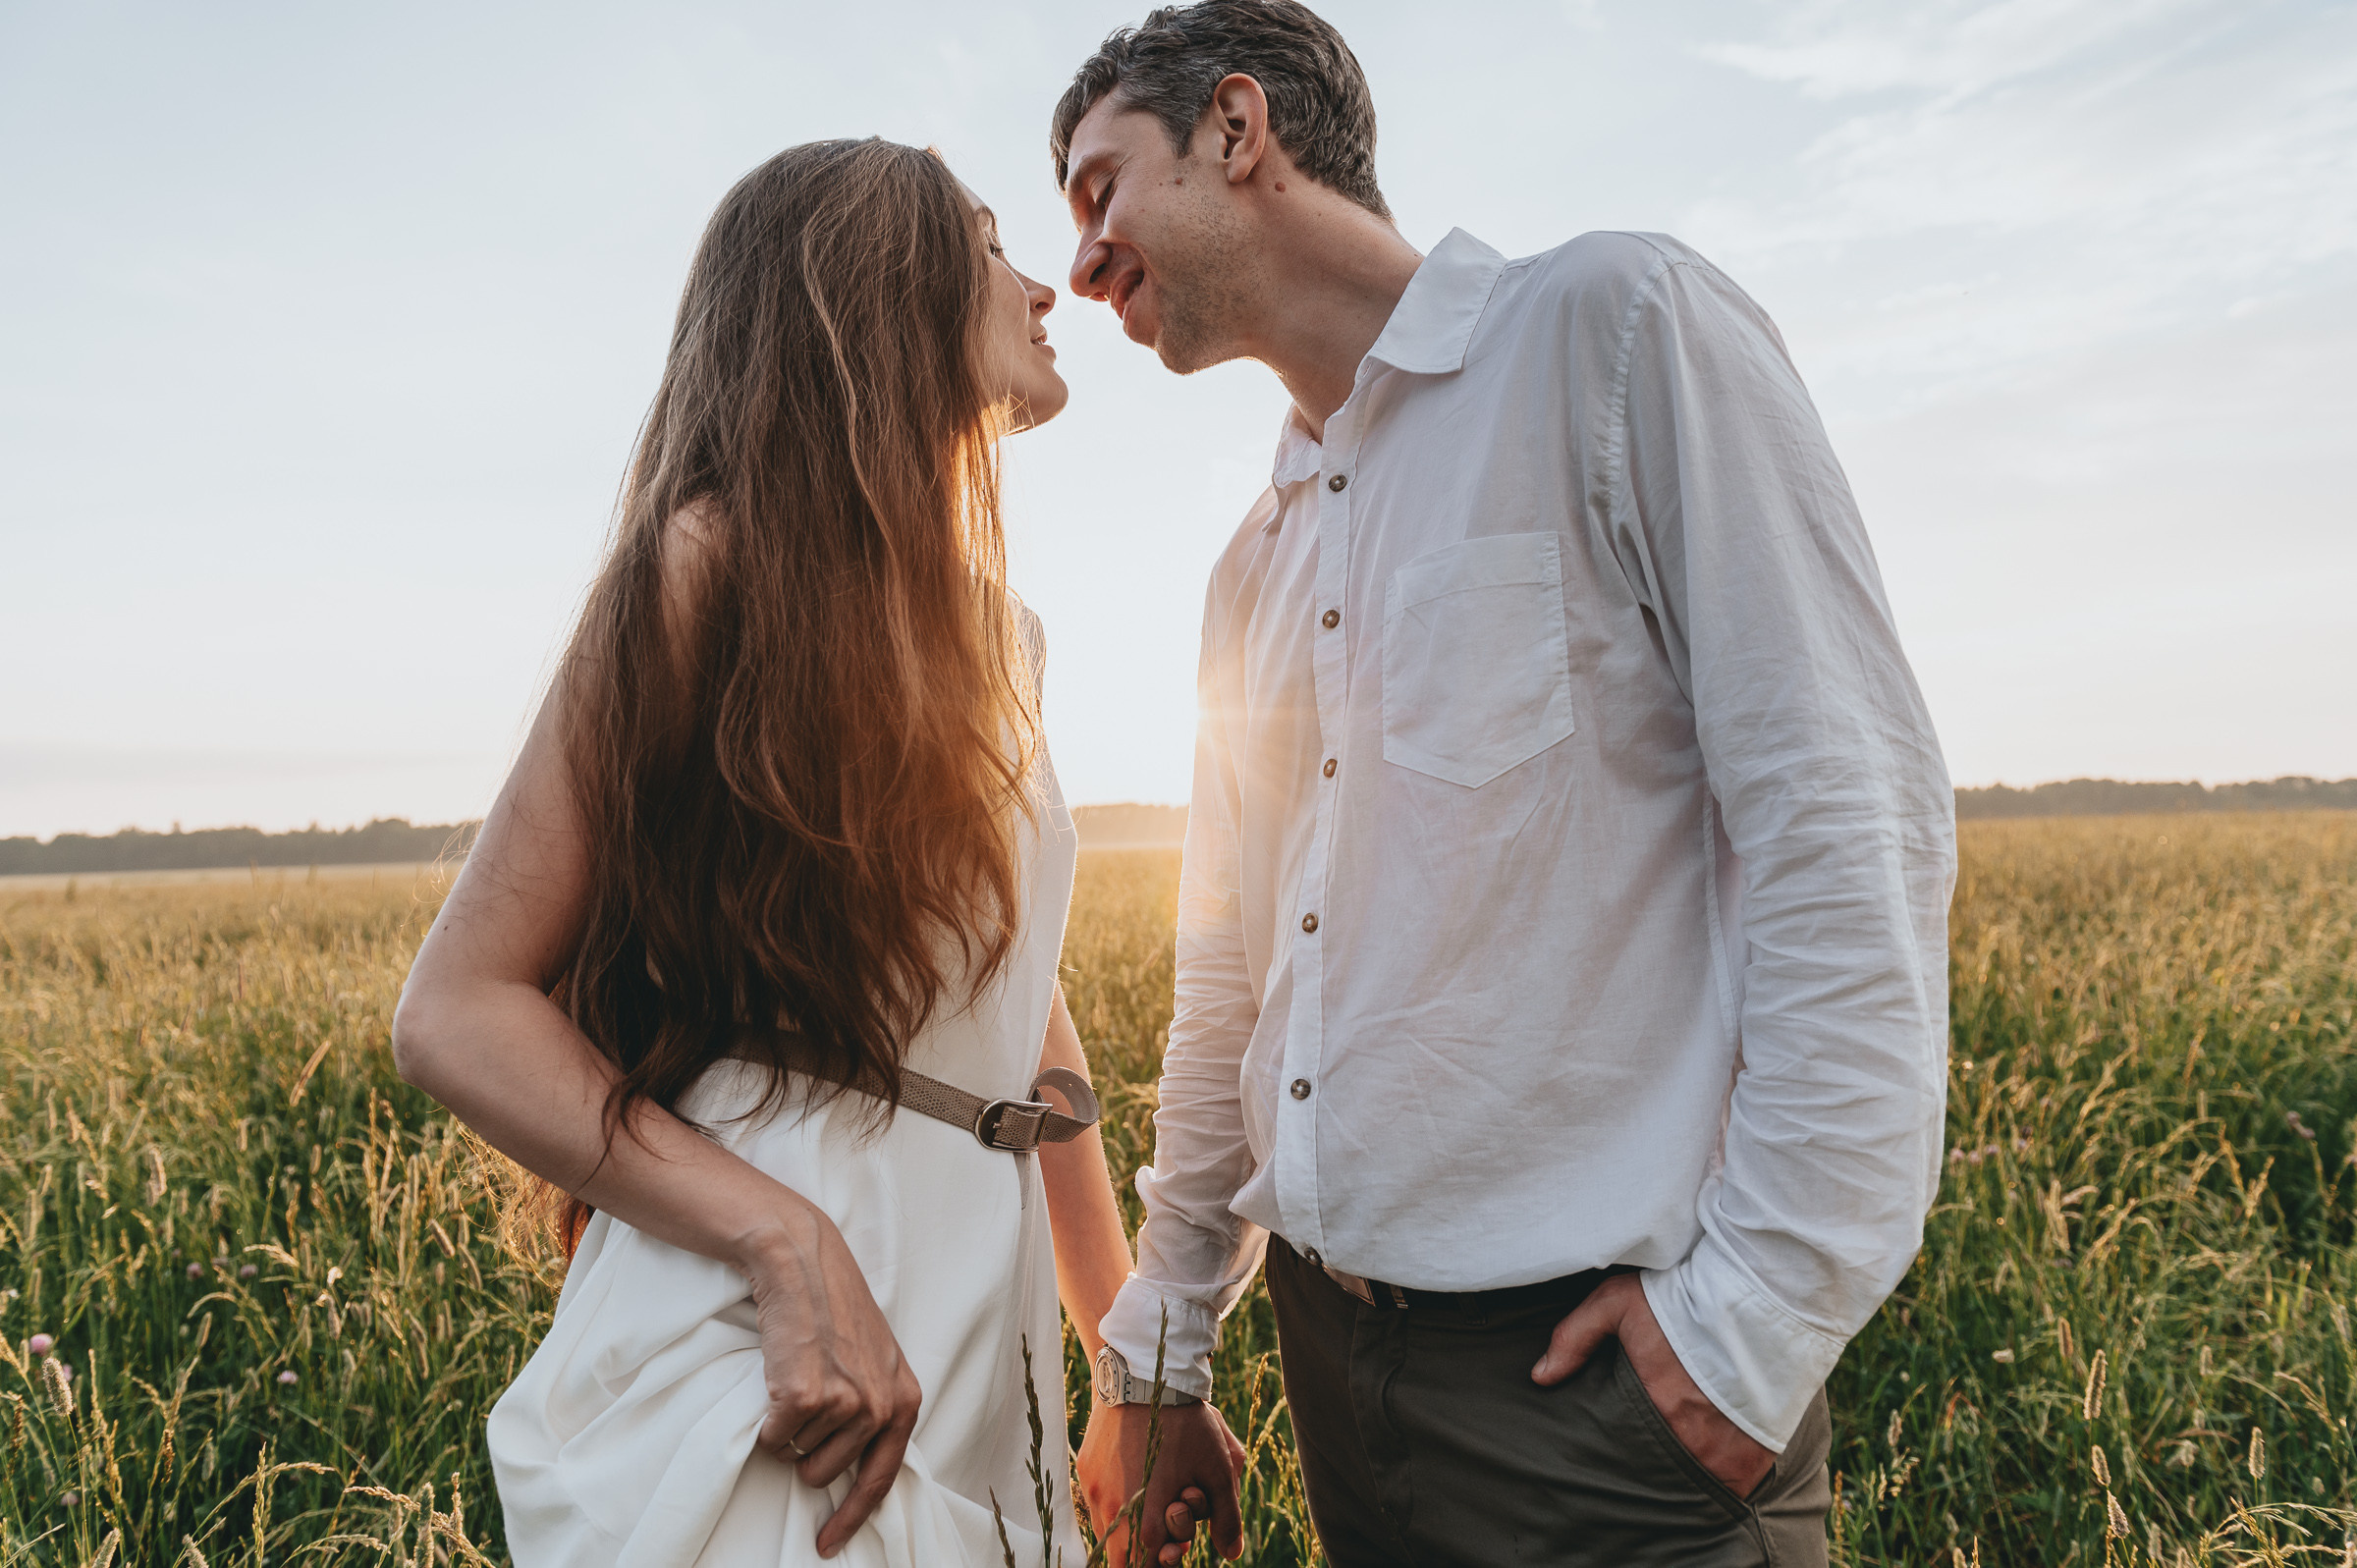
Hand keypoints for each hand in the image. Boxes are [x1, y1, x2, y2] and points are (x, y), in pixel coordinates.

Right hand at [739, 1206, 923, 1557]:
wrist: (802, 1263)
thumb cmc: (832, 1308)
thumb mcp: (874, 1357)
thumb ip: (874, 1407)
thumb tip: (853, 1467)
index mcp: (903, 1399)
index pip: (881, 1478)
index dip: (851, 1517)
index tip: (828, 1545)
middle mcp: (880, 1406)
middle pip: (826, 1474)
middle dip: (805, 1448)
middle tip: (803, 1399)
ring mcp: (845, 1402)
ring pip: (795, 1455)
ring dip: (786, 1425)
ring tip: (795, 1376)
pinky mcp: (806, 1396)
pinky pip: (771, 1439)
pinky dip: (765, 1418)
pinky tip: (776, 1377)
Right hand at [1077, 1399, 1246, 1565]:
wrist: (1146, 1377)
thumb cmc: (1187, 1426)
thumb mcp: (1219, 1470)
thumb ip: (1226, 1518)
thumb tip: (1231, 1552)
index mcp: (1147, 1524)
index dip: (1164, 1563)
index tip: (1177, 1547)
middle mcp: (1114, 1514)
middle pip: (1121, 1560)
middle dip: (1145, 1552)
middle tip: (1166, 1525)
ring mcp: (1095, 1492)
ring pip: (1106, 1532)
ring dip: (1128, 1528)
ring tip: (1151, 1499)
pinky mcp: (1086, 1471)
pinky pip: (1097, 1502)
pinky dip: (1115, 1502)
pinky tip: (1134, 1478)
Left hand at [1532, 1274, 1773, 1498]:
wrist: (1756, 1295)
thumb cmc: (1682, 1298)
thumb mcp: (1617, 1303)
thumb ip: (1574, 1337)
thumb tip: (1540, 1377)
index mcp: (1655, 1409)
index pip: (1625, 1458)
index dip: (1621, 1460)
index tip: (1617, 1456)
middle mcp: (1693, 1440)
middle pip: (1663, 1477)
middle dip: (1655, 1474)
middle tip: (1648, 1465)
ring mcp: (1730, 1453)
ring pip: (1701, 1485)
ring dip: (1692, 1477)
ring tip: (1683, 1464)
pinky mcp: (1760, 1455)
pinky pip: (1740, 1485)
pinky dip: (1729, 1477)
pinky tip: (1718, 1464)